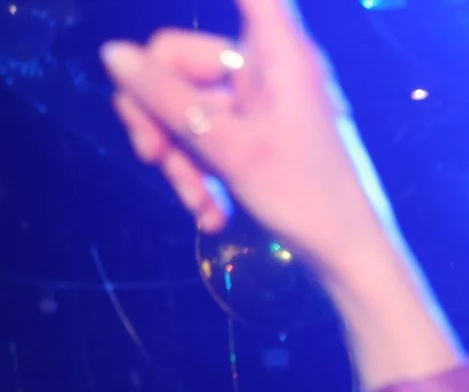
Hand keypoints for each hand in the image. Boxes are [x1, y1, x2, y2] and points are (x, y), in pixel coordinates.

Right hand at [100, 0, 399, 282]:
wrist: (354, 263)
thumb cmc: (310, 201)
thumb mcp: (229, 150)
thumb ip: (167, 100)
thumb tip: (114, 55)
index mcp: (278, 51)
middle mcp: (269, 65)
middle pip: (179, 56)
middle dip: (159, 113)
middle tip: (155, 161)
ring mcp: (263, 102)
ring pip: (186, 105)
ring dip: (178, 154)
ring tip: (196, 201)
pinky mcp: (259, 134)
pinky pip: (207, 134)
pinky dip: (201, 170)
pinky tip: (211, 212)